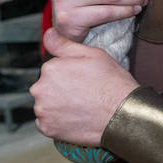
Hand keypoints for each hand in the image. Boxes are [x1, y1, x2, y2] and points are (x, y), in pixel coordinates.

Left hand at [31, 28, 137, 146]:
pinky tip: (77, 117)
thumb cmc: (112, 83)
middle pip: (47, 87)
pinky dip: (59, 121)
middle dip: (61, 90)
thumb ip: (65, 44)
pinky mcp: (47, 128)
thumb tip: (48, 34)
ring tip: (82, 107)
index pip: (52, 70)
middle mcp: (40, 89)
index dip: (70, 74)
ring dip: (59, 106)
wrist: (123, 114)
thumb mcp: (93, 54)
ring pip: (46, 105)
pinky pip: (48, 122)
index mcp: (50, 68)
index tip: (84, 80)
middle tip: (85, 94)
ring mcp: (42, 110)